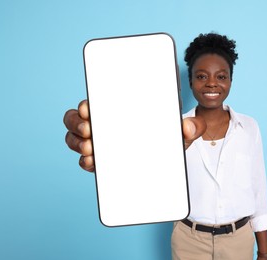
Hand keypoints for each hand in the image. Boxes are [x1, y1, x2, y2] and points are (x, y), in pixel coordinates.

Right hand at [64, 100, 205, 171]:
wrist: (167, 161)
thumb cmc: (169, 138)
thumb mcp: (180, 131)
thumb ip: (191, 127)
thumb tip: (188, 127)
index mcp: (121, 110)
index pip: (96, 102)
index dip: (86, 104)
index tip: (87, 108)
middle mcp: (106, 124)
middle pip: (78, 119)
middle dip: (77, 123)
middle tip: (89, 129)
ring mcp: (101, 143)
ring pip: (76, 138)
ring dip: (76, 142)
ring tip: (90, 149)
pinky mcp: (102, 161)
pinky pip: (85, 159)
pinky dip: (85, 161)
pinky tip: (92, 163)